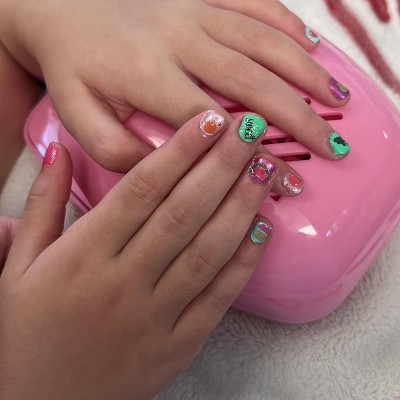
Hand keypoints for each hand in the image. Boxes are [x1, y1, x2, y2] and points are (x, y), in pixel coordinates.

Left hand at [0, 0, 349, 171]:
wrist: (58, 8)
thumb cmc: (72, 67)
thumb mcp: (80, 117)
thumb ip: (117, 151)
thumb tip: (168, 171)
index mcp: (150, 77)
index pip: (215, 126)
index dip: (254, 158)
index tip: (287, 182)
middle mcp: (180, 40)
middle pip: (253, 83)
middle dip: (299, 117)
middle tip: (332, 145)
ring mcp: (193, 12)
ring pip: (263, 41)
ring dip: (306, 70)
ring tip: (338, 99)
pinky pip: (252, 3)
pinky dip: (286, 22)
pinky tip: (311, 42)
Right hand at [0, 111, 302, 399]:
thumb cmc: (23, 333)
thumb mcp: (17, 264)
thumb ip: (42, 203)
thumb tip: (60, 151)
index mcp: (83, 256)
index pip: (142, 189)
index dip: (179, 151)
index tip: (208, 121)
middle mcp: (123, 283)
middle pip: (183, 212)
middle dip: (222, 166)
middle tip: (250, 130)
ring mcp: (155, 317)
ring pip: (208, 251)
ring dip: (242, 206)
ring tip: (264, 170)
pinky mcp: (177, 346)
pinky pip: (217, 299)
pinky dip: (244, 263)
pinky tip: (263, 230)